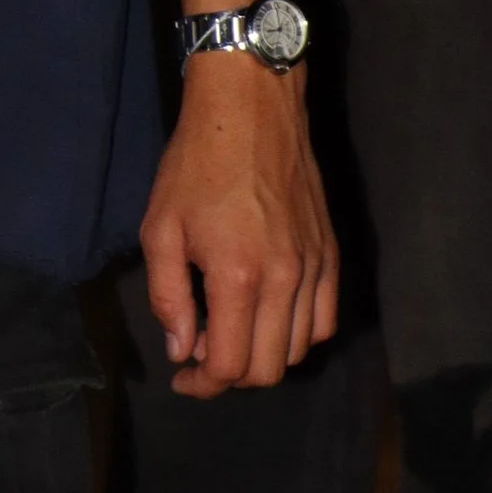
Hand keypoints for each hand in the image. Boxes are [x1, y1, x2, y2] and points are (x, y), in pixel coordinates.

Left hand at [139, 60, 337, 397]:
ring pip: (298, 349)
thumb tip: (181, 350)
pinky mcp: (331, 253)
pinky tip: (268, 316)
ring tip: (231, 332)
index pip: (230, 366)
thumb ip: (168, 297)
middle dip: (230, 376)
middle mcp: (286, 280)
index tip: (182, 377)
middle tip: (201, 355)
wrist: (250, 108)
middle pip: (268, 369)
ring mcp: (315, 267)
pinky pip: (324, 319)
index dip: (202, 384)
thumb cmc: (196, 164)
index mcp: (239, 276)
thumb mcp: (161, 228)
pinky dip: (297, 334)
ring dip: (262, 356)